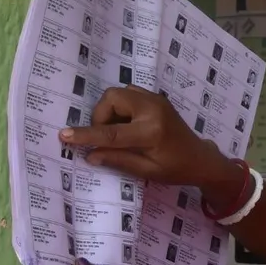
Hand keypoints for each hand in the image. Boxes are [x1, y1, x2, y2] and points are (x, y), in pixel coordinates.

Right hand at [60, 86, 225, 186]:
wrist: (200, 157)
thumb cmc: (176, 169)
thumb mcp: (148, 171)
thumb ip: (118, 160)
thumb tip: (89, 155)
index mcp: (152, 132)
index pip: (111, 132)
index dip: (86, 134)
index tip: (65, 134)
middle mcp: (153, 109)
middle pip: (112, 98)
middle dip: (100, 116)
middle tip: (103, 137)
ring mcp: (156, 100)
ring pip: (118, 93)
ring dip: (109, 111)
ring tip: (117, 132)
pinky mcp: (156, 98)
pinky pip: (128, 94)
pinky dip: (120, 107)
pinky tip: (126, 124)